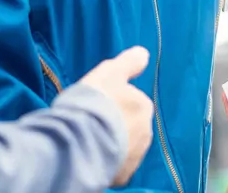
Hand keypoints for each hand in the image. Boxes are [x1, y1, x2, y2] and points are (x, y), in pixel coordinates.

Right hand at [79, 47, 153, 186]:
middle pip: (130, 125)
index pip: (131, 102)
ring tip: (89, 141)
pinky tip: (91, 156)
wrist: (81, 140)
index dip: (113, 103)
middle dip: (115, 125)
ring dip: (112, 143)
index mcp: (143, 106)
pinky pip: (116, 166)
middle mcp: (145, 131)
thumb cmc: (95, 102)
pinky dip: (107, 162)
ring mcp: (135, 155)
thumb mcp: (110, 73)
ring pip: (124, 146)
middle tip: (91, 123)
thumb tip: (144, 53)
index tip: (97, 105)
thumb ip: (128, 63)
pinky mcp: (124, 175)